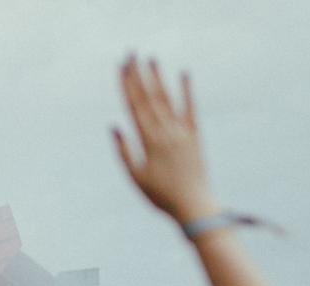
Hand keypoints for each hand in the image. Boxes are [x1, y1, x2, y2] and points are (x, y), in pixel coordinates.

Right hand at [114, 56, 218, 224]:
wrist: (194, 206)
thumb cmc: (160, 196)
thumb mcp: (136, 177)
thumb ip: (124, 151)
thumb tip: (114, 126)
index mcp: (148, 141)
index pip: (135, 106)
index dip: (127, 85)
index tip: (121, 67)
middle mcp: (166, 132)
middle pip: (149, 97)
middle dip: (139, 75)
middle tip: (131, 54)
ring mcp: (182, 132)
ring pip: (168, 99)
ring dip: (159, 78)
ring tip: (152, 59)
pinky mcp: (195, 136)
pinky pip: (190, 109)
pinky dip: (187, 91)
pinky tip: (184, 75)